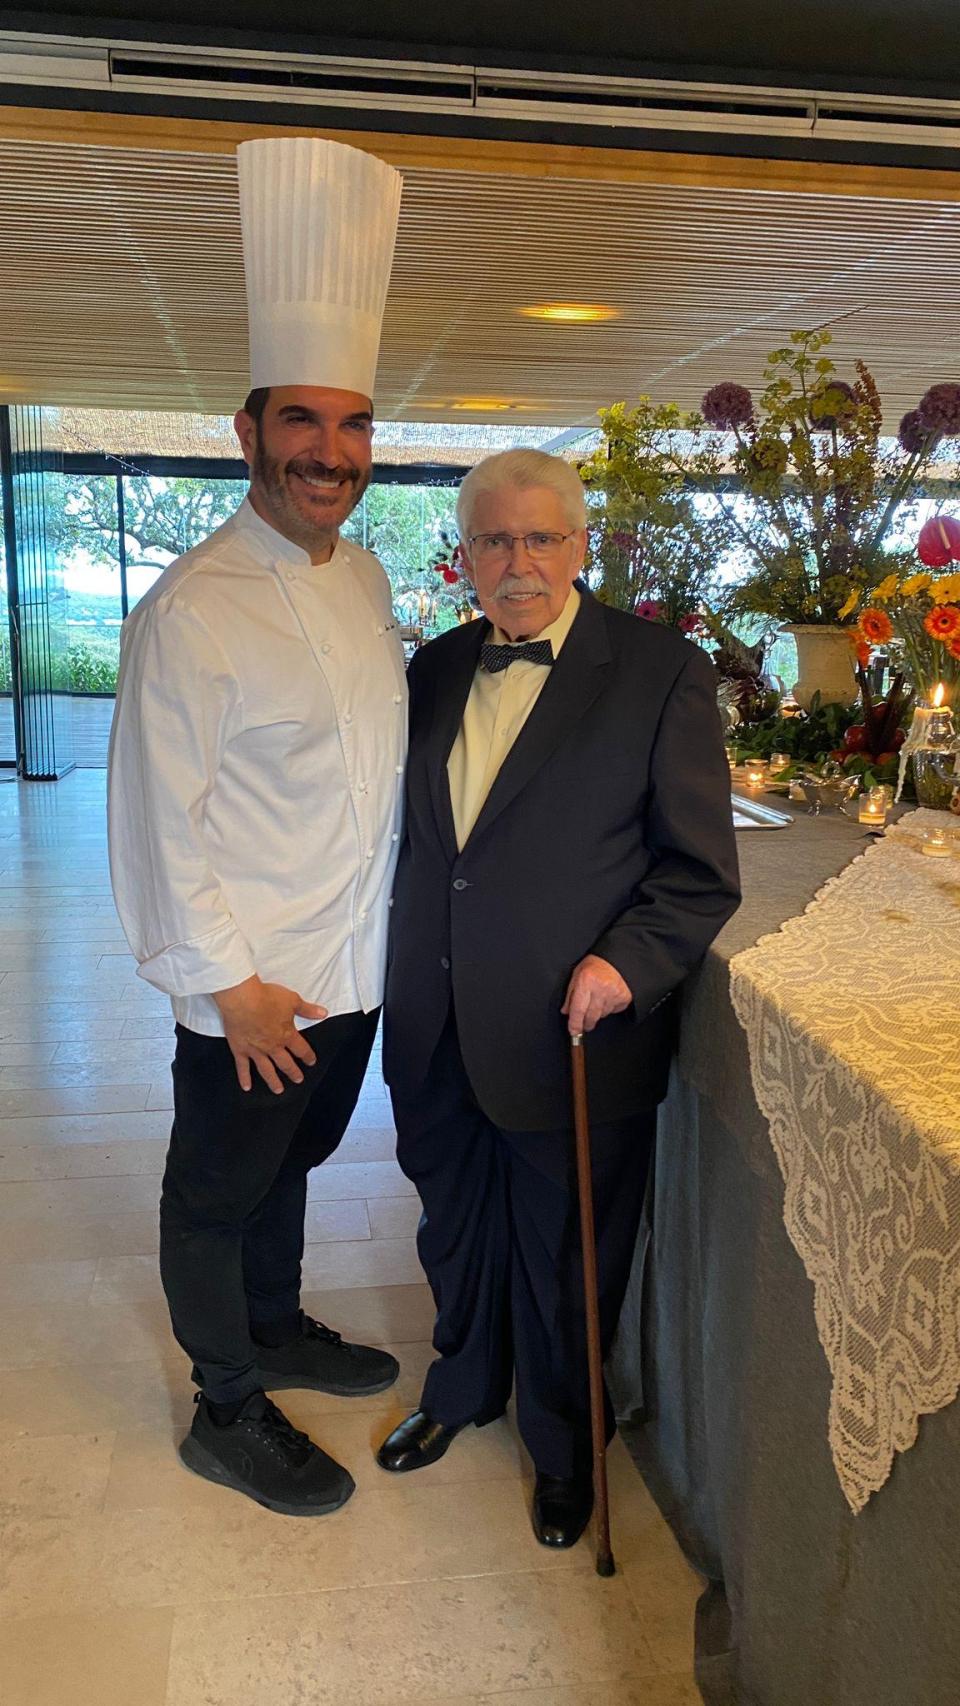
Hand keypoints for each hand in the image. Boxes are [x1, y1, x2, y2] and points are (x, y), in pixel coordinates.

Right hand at [213, 975, 326, 1093]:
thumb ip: (308, 1010)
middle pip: (285, 1063)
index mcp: (286, 1035)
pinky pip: (243, 1067)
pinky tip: (246, 1087)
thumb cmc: (266, 998)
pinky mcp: (240, 1049)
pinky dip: (244, 1078)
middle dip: (293, 1072)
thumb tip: (323, 1013)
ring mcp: (256, 1050)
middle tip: (298, 1079)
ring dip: (273, 1081)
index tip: (311, 1062)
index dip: (308, 1056)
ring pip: (266, 1070)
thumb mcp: (292, 1000)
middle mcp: (272, 1046)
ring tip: (278, 1090)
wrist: (242, 1000)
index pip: (301, 1049)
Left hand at [561, 954, 632, 1036]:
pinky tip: (607, 998)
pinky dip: (609, 1009)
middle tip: (584, 1023)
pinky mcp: (624, 998)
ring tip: (597, 1000)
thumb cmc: (595, 965)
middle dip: (586, 1023)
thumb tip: (566, 1012)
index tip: (573, 1032)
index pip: (578, 1009)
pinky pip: (613, 1011)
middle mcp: (600, 988)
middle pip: (591, 1017)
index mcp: (586, 981)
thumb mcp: (577, 974)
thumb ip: (570, 994)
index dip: (575, 1024)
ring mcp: (614, 994)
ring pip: (602, 1015)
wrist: (617, 959)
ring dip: (597, 1013)